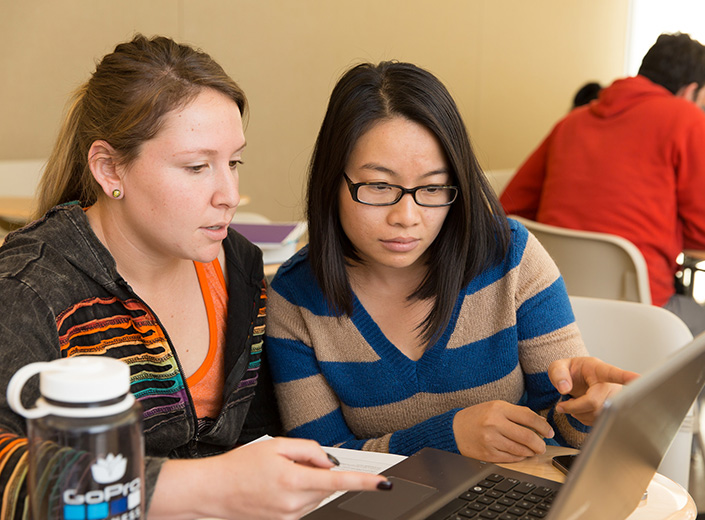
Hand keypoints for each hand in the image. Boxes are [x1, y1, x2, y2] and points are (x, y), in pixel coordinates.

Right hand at [149, 437, 390, 519]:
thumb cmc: (239, 467)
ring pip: (316, 495)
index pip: (338, 481)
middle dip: (319, 470)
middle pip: (326, 484)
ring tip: (278, 474)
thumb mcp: (275, 445)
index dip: (365, 483)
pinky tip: (276, 485)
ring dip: (307, 481)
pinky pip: (303, 504)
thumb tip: (329, 461)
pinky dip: (298, 491)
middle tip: (293, 460)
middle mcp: (294, 504)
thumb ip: (308, 450)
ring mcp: (289, 517)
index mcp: (293, 481)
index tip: (385, 484)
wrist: (213, 491)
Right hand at [453, 400, 554, 462]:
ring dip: (531, 452)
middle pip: (527, 437)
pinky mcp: (488, 453)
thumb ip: (517, 413)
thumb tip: (540, 423)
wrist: (454, 430)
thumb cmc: (477, 417)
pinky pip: (511, 458)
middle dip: (540, 444)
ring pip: (521, 450)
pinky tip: (520, 453)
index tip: (549, 432)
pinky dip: (519, 457)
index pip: (529, 418)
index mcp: (498, 408)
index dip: (543, 427)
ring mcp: (491, 440)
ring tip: (532, 450)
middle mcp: (494, 423)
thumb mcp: (495, 407)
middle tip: (542, 446)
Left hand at [549, 357, 638, 424]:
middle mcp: (611, 384)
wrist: (577, 379)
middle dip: (575, 407)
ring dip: (579, 414)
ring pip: (598, 415)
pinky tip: (581, 410)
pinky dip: (584, 419)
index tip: (639, 379)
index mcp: (599, 369)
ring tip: (573, 404)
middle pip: (597, 403)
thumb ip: (558, 373)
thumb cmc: (570, 372)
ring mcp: (615, 399)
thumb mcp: (559, 366)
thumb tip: (564, 388)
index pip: (613, 373)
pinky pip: (600, 422)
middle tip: (562, 405)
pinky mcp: (614, 412)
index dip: (627, 377)